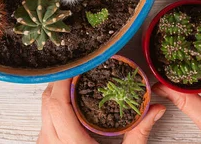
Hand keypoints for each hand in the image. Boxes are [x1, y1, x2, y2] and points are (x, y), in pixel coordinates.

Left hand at [38, 79, 165, 143]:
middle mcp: (50, 142)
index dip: (64, 80)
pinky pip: (45, 117)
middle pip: (48, 100)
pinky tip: (71, 100)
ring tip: (78, 80)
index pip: (57, 104)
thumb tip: (157, 108)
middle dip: (63, 80)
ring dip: (58, 92)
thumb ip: (139, 133)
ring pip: (43, 107)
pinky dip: (56, 105)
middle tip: (82, 68)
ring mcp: (44, 143)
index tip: (79, 65)